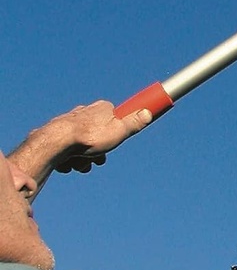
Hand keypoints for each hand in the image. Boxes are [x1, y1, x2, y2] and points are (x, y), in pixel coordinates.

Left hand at [9, 101, 151, 185]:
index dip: (117, 135)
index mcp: (102, 108)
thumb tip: (148, 112)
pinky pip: (69, 149)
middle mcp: (85, 111)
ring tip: (80, 162)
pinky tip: (68, 161)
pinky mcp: (57, 134)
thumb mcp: (118, 131)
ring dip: (85, 159)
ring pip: (84, 145)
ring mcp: (70, 122)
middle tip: (97, 159)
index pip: (116, 120)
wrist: (55, 143)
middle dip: (99, 152)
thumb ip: (134, 123)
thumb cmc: (88, 137)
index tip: (114, 142)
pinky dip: (70, 157)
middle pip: (100, 135)